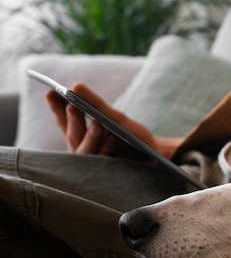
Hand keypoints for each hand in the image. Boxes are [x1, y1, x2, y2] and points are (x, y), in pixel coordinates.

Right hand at [46, 82, 181, 158]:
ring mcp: (93, 161)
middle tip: (73, 105)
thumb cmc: (131, 135)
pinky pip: (102, 161)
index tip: (51, 91)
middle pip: (73, 135)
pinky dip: (106, 148)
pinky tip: (113, 137)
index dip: (56, 108)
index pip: (63, 121)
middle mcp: (83, 148)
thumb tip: (74, 85)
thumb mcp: (113, 117)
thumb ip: (94, 104)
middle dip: (73, 121)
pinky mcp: (106, 171)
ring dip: (90, 136)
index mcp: (81, 135)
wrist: (153, 155)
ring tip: (97, 123)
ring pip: (84, 150)